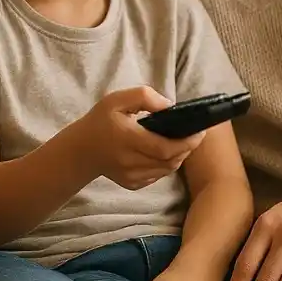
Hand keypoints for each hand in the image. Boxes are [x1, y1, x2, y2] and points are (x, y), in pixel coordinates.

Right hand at [76, 87, 206, 189]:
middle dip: (186, 148)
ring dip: (178, 157)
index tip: (199, 131)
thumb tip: (169, 106)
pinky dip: (165, 165)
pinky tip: (162, 153)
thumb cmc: (100, 121)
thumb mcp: (116, 99)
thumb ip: (144, 97)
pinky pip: (157, 175)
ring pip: (166, 170)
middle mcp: (130, 161)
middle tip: (193, 135)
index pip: (166, 147)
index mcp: (128, 138)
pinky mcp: (132, 184)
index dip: (187, 142)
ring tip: (181, 142)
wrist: (81, 150)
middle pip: (170, 160)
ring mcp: (131, 176)